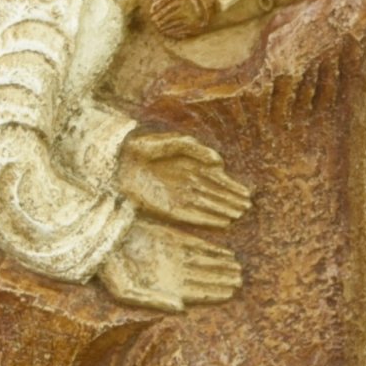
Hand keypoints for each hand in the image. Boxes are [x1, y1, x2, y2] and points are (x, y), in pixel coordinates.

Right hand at [98, 220, 241, 312]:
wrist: (98, 240)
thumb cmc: (108, 269)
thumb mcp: (125, 290)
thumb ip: (153, 301)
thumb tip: (183, 308)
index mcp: (163, 286)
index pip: (196, 293)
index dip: (216, 293)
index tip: (233, 292)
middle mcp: (170, 273)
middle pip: (204, 278)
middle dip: (223, 279)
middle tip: (241, 280)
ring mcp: (171, 256)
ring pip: (204, 263)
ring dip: (222, 266)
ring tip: (238, 269)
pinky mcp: (168, 239)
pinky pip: (195, 246)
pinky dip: (211, 251)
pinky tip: (225, 253)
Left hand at [118, 130, 251, 227]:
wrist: (117, 159)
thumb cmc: (142, 146)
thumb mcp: (172, 143)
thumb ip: (196, 149)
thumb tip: (219, 163)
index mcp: (186, 165)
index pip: (214, 178)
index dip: (231, 186)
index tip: (247, 193)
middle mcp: (184, 182)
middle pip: (213, 193)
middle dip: (230, 200)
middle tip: (248, 207)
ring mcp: (176, 196)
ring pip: (206, 205)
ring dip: (223, 210)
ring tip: (240, 214)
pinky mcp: (166, 208)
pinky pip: (192, 216)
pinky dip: (208, 219)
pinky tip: (222, 222)